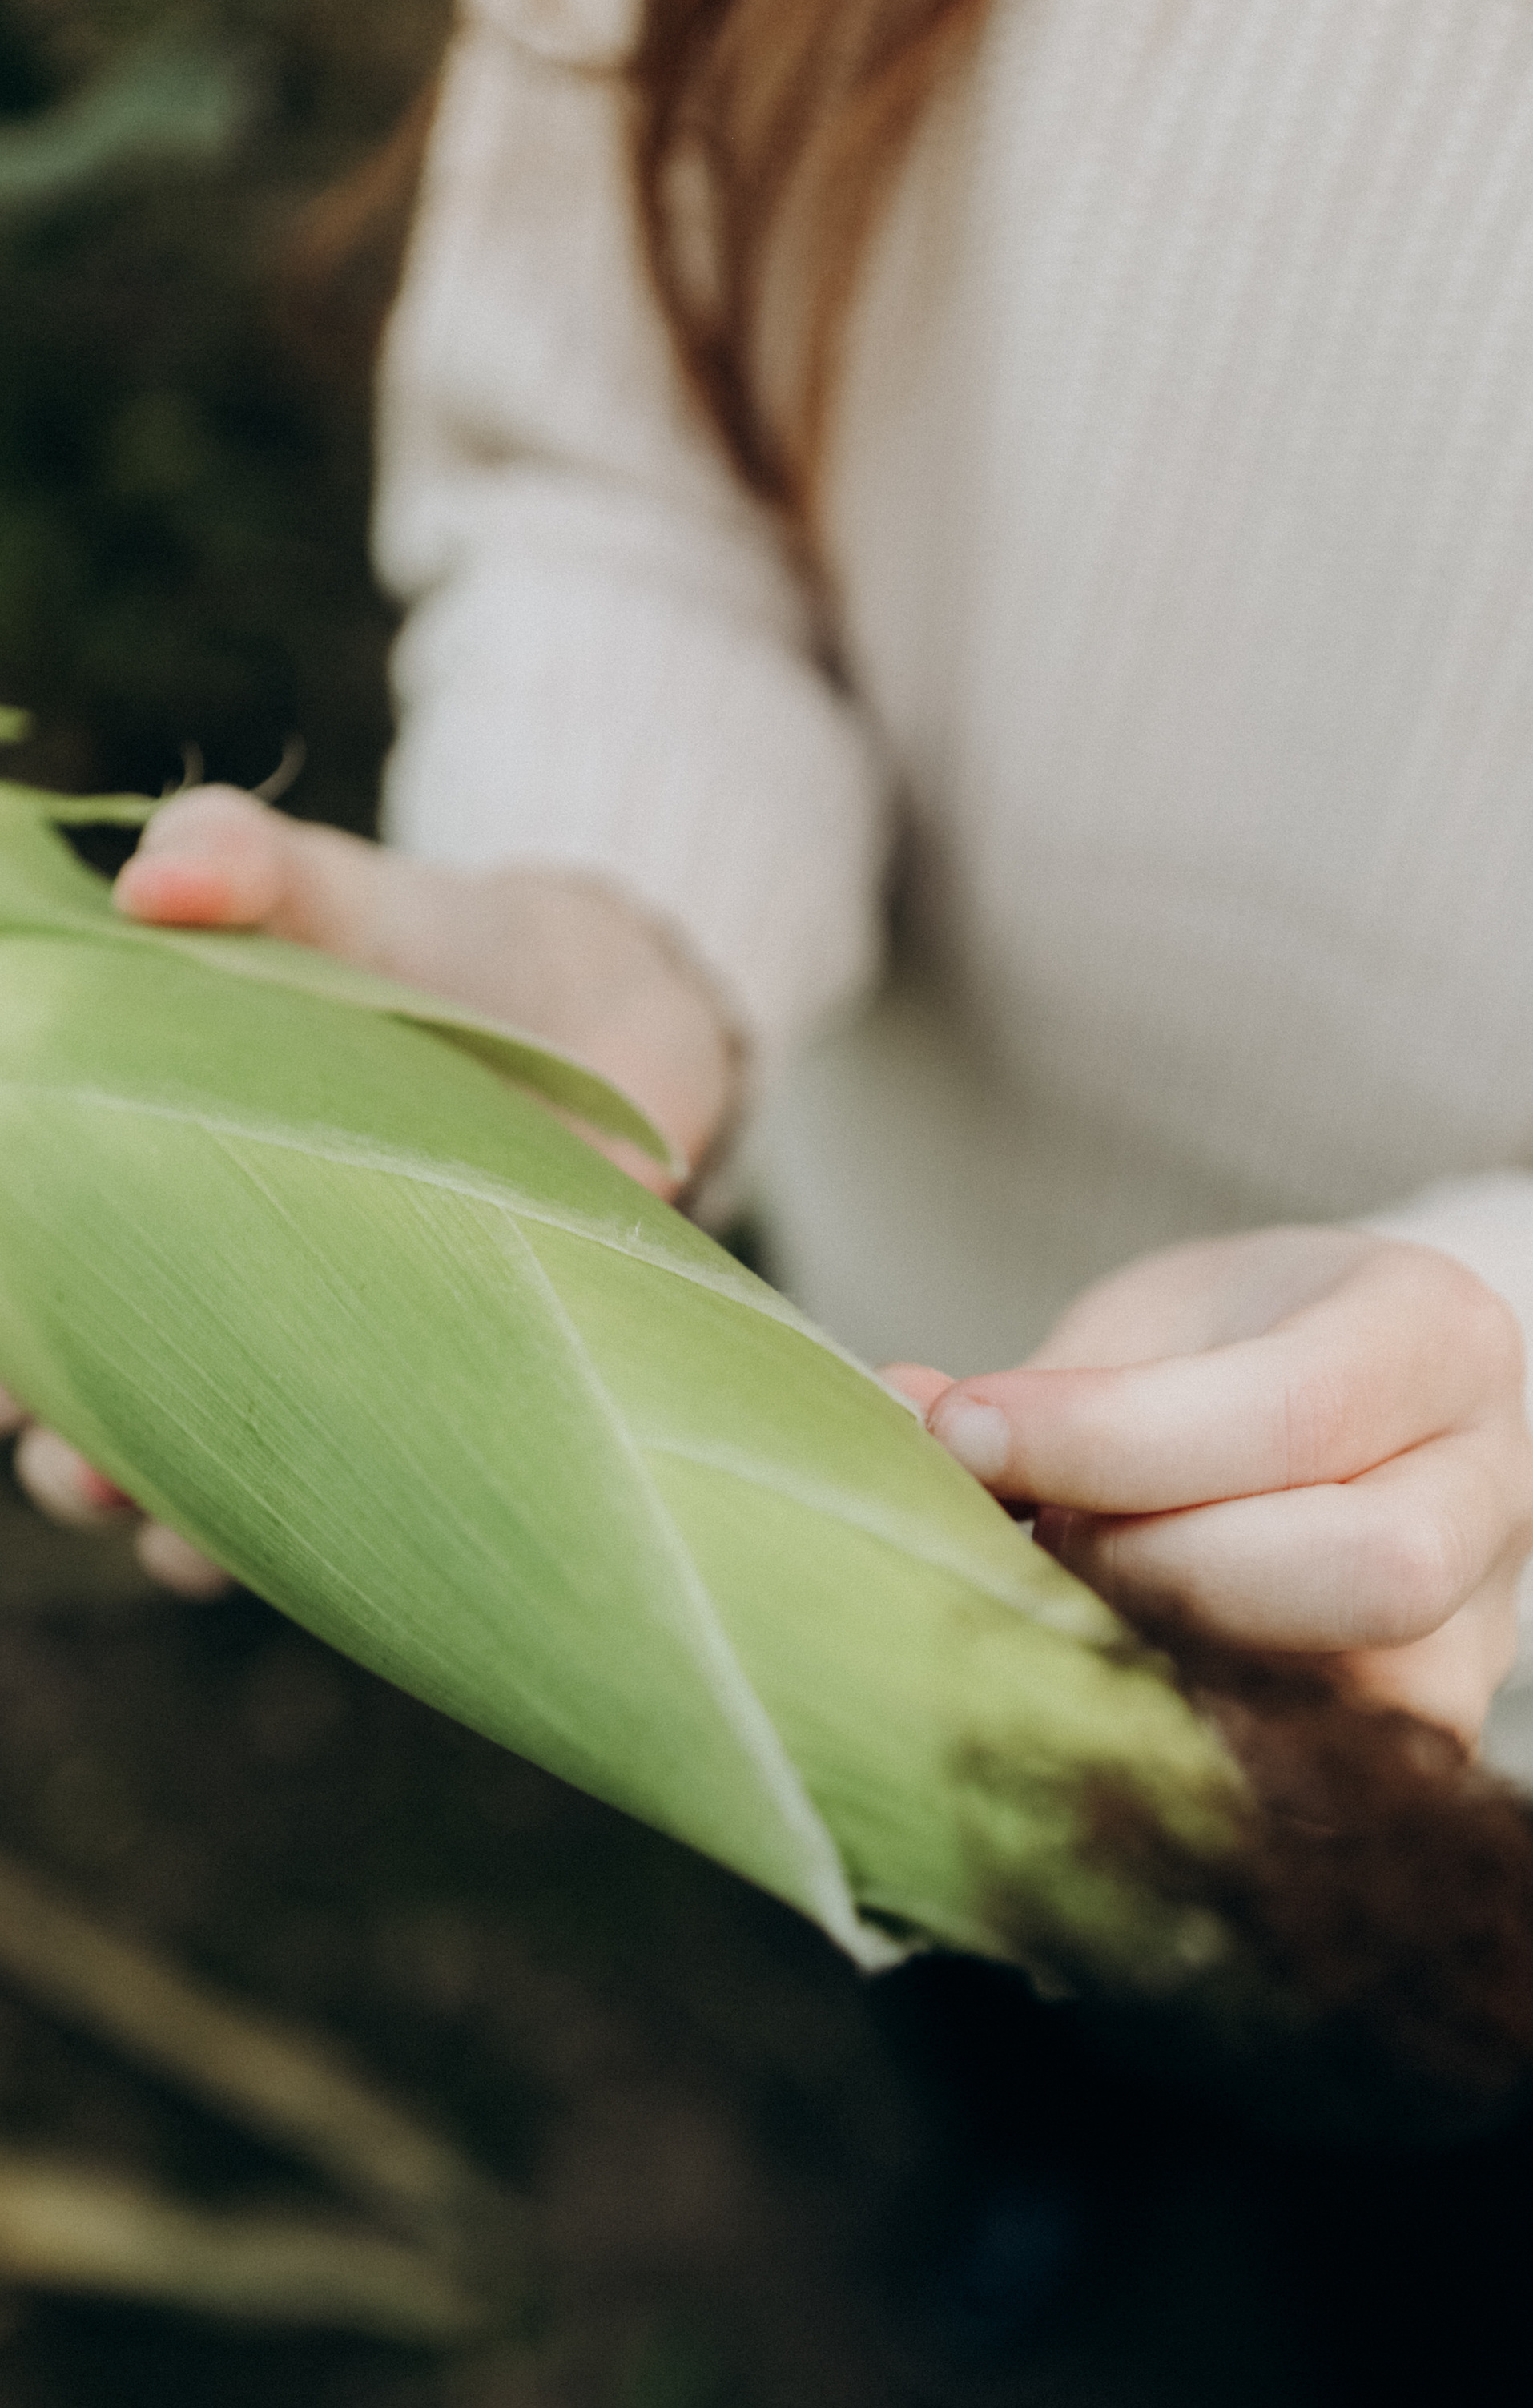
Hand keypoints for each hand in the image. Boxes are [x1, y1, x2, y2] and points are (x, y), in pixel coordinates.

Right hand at [13, 784, 737, 1592]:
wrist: (597, 1023)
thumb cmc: (418, 951)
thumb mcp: (327, 893)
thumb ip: (242, 863)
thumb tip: (159, 880)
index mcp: (126, 1170)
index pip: (22, 1265)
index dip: (3, 1323)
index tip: (0, 1356)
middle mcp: (190, 1286)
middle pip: (76, 1403)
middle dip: (62, 1445)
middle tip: (73, 1450)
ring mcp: (299, 1358)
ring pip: (193, 1483)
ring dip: (169, 1518)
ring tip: (173, 1522)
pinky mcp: (416, 1402)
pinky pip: (345, 1511)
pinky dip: (318, 1539)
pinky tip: (322, 1543)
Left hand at [882, 1226, 1532, 1747]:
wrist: (1347, 1422)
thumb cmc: (1230, 1357)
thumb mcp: (1153, 1325)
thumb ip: (1053, 1388)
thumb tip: (894, 1418)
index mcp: (1443, 1333)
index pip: (1296, 1411)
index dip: (1111, 1439)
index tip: (963, 1433)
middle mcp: (1503, 1484)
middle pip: (1373, 1571)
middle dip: (1170, 1570)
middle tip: (1052, 1542)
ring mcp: (1489, 1628)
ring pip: (1364, 1701)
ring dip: (1182, 1671)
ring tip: (1081, 1617)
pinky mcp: (1444, 1736)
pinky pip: (1337, 1789)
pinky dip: (1205, 1755)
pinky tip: (1112, 1707)